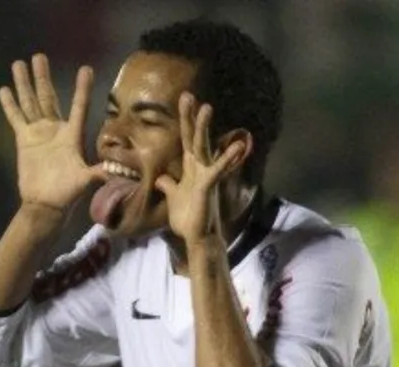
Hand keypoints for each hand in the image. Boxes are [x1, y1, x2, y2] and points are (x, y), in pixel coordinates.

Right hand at [0, 54, 104, 215]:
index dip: (82, 88)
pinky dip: (10, 105)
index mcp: (73, 135)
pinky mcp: (24, 140)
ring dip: (25, 84)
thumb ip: (99, 173)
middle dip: (43, 77)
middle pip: (49, 97)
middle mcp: (56, 129)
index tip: (86, 69)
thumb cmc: (67, 193)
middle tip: (39, 56)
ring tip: (19, 63)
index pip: (79, 106)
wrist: (45, 203)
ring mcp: (39, 133)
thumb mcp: (85, 181)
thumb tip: (116, 172)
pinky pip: (16, 118)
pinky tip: (5, 89)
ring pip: (30, 102)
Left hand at [153, 93, 246, 245]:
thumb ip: (169, 185)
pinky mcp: (209, 186)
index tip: (183, 101)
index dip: (184, 122)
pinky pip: (217, 169)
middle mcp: (199, 168)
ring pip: (204, 147)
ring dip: (205, 128)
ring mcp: (205, 176)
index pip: (186, 140)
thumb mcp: (173, 198)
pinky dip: (226, 158)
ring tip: (207, 107)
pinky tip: (237, 145)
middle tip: (188, 95)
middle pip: (194, 137)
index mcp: (191, 169)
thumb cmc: (189, 219)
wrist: (199, 238)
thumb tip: (161, 178)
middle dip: (191, 117)